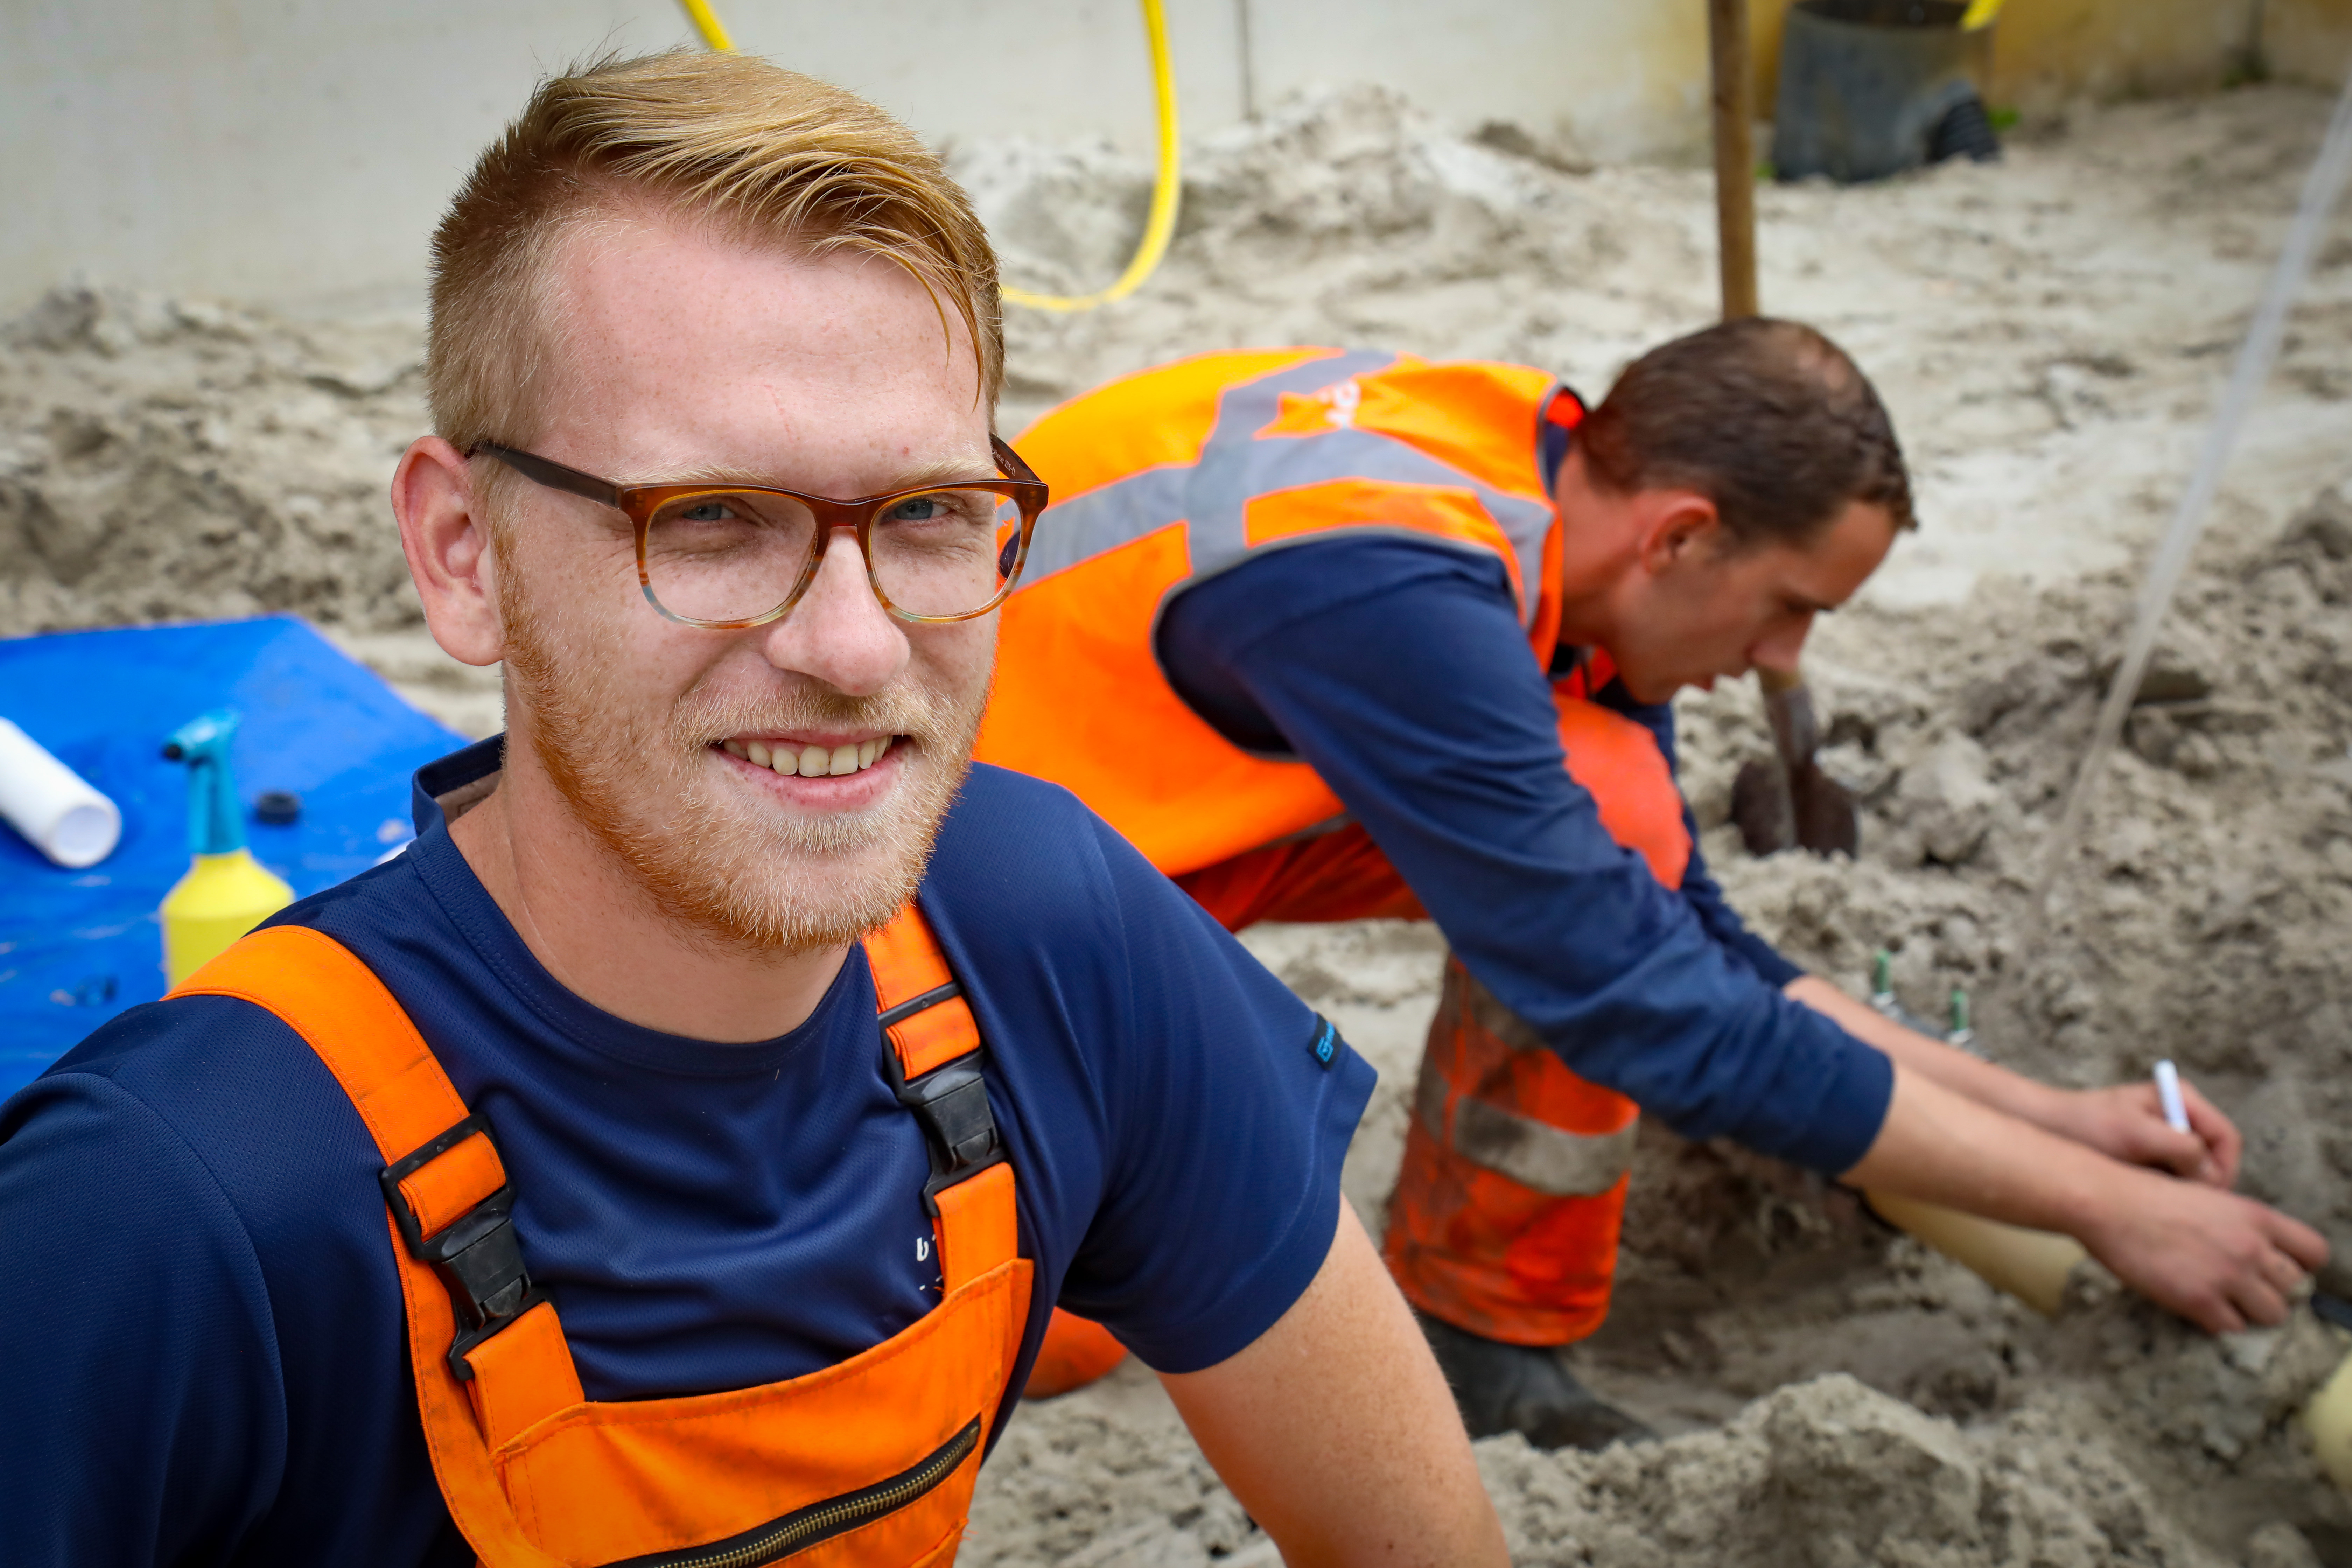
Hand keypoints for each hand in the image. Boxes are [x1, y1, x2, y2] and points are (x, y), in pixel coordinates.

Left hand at [2044, 1079, 2240, 1186]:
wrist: (2046, 1128)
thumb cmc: (2086, 1125)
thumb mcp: (2135, 1134)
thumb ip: (2180, 1147)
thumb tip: (2211, 1173)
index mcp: (2182, 1099)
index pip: (2227, 1138)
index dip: (2224, 1169)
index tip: (2208, 1196)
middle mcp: (2181, 1115)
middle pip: (2216, 1158)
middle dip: (2206, 1182)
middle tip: (2184, 1205)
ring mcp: (2169, 1135)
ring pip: (2198, 1171)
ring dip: (2186, 1188)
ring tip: (2160, 1199)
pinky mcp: (2154, 1154)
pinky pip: (2177, 1177)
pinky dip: (2169, 1189)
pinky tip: (2147, 1197)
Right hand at [2081, 1168, 2327, 1331]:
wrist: (2107, 1203)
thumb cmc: (2149, 1196)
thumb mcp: (2210, 1198)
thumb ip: (2242, 1225)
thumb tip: (2260, 1255)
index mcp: (2256, 1217)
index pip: (2315, 1252)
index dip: (2299, 1264)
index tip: (2277, 1267)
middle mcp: (2250, 1247)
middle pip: (2294, 1288)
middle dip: (2272, 1289)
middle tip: (2244, 1286)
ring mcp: (2227, 1276)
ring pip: (2272, 1314)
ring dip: (2250, 1310)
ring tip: (2224, 1299)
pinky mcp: (2199, 1300)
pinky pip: (2231, 1327)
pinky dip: (2218, 1321)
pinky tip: (2197, 1303)